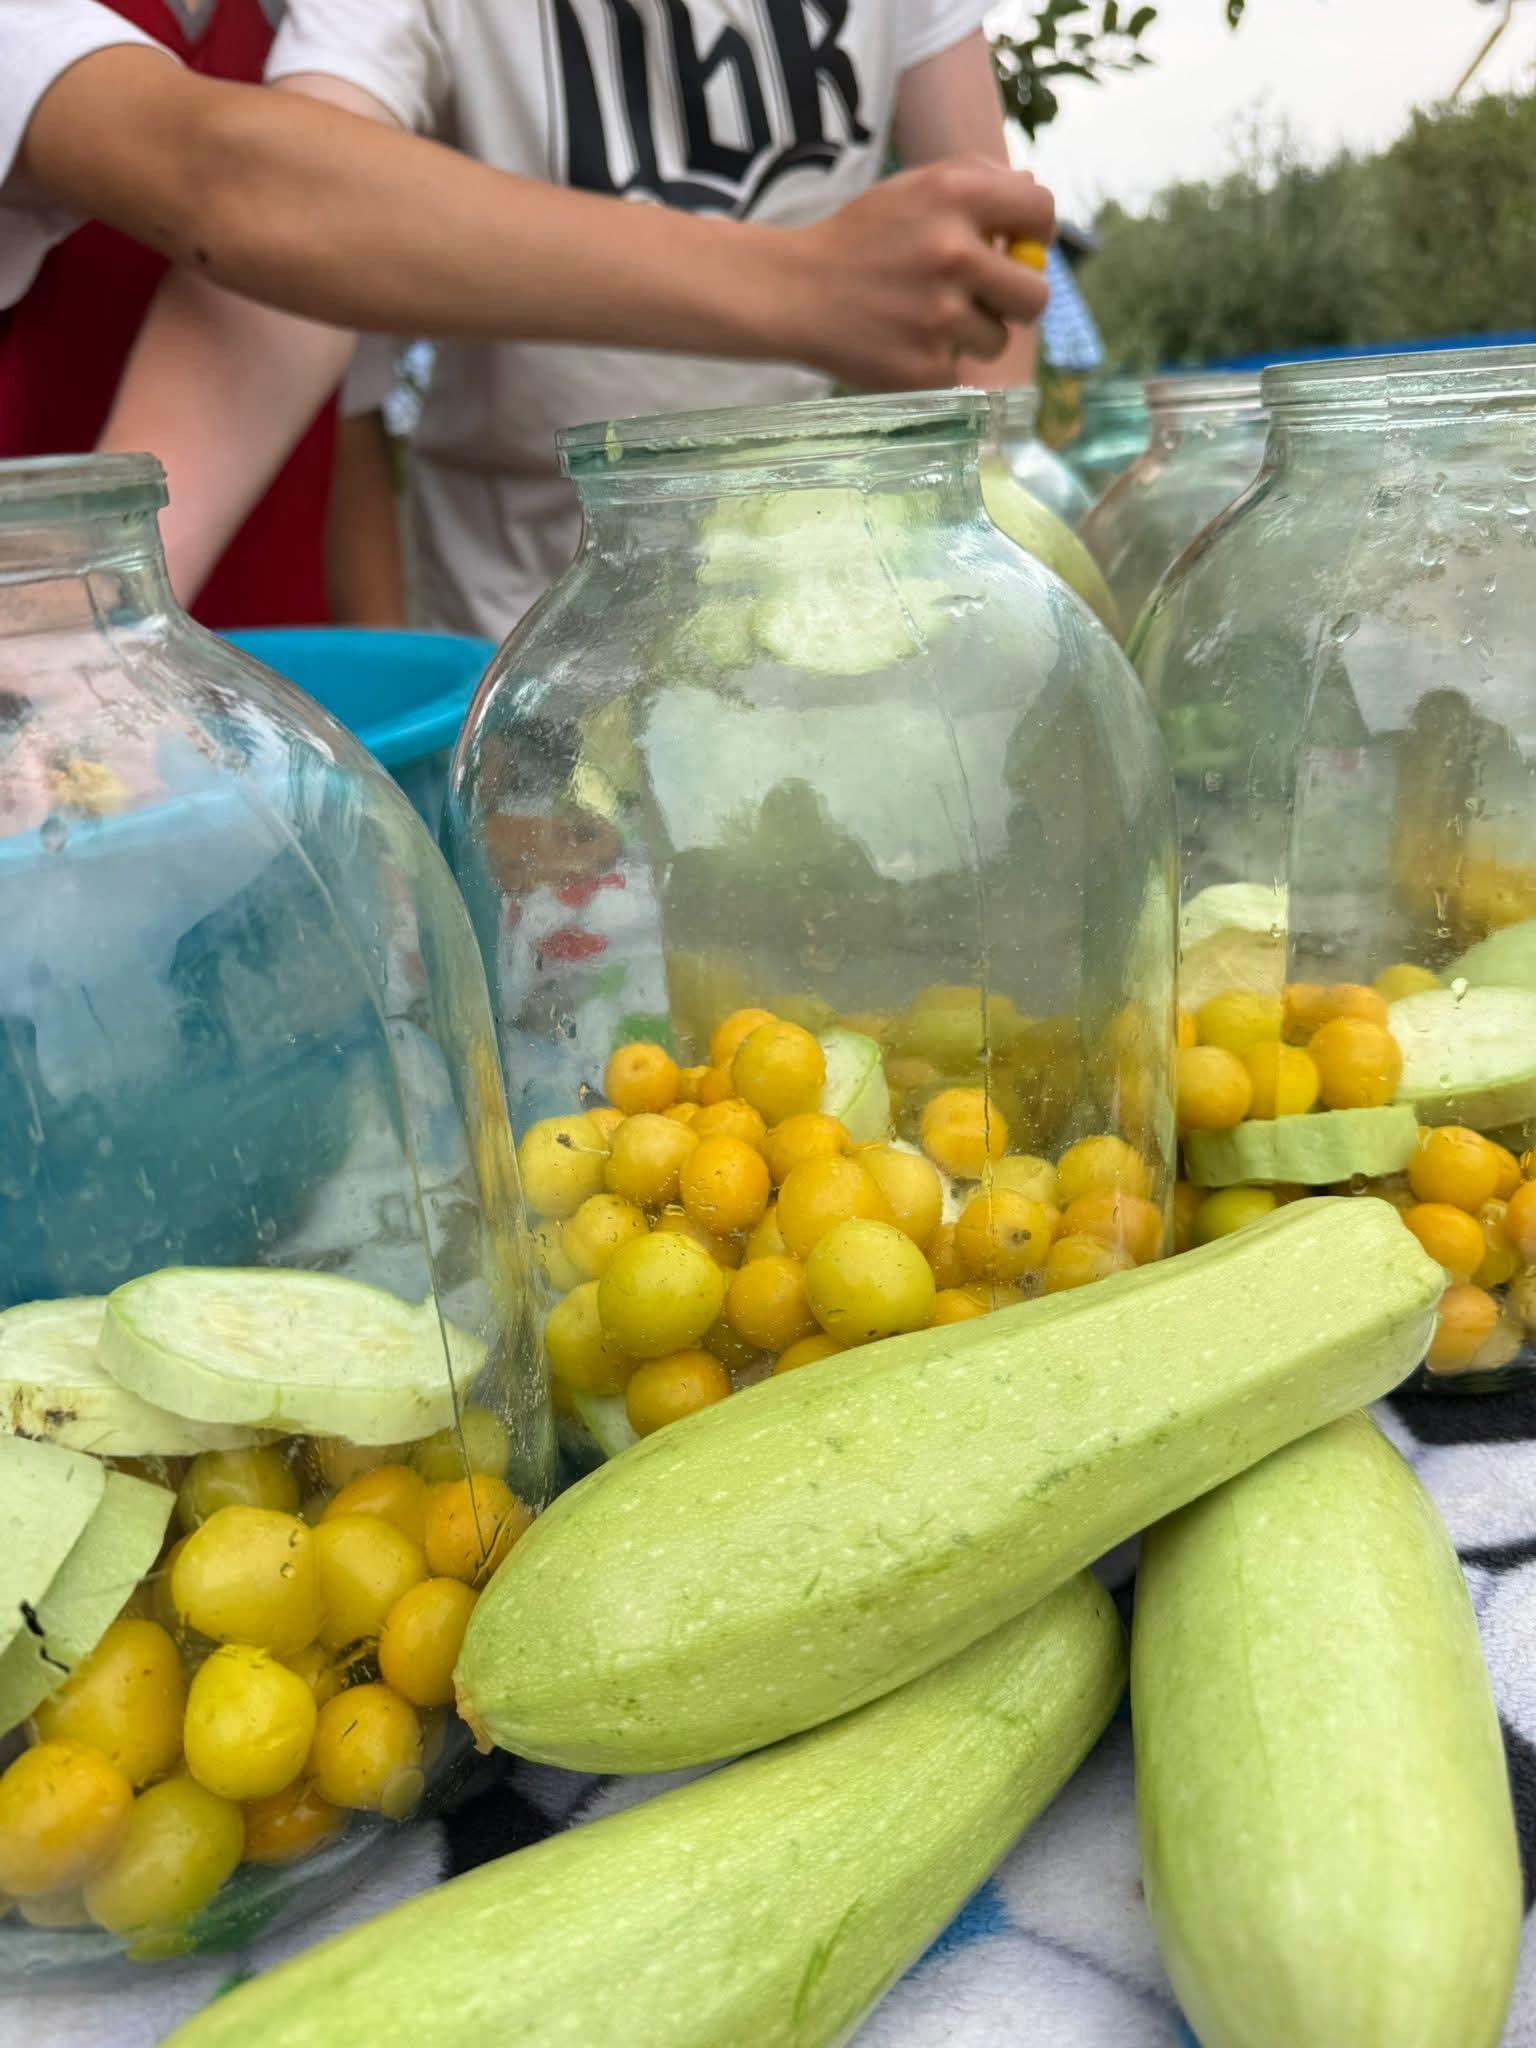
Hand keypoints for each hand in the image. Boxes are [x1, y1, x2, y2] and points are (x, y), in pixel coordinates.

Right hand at [773, 157, 1054, 390]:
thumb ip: (978, 185)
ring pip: (998, 339)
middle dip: (1017, 299)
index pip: (1041, 212)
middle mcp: (955, 254)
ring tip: (929, 319)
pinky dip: (938, 360)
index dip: (1035, 232)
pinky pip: (960, 369)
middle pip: (1037, 295)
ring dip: (973, 334)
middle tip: (989, 299)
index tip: (1017, 245)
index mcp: (957, 196)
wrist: (794, 292)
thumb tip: (1035, 205)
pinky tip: (904, 341)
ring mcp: (941, 317)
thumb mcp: (913, 188)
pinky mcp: (926, 367)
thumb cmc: (860, 239)